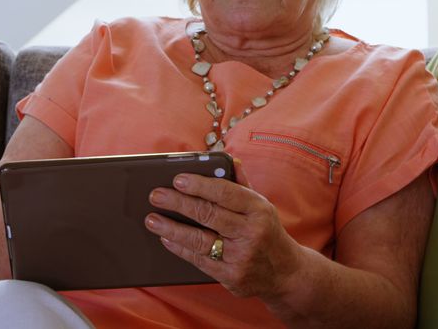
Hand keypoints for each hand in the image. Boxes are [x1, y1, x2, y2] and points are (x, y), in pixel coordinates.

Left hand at [144, 160, 302, 297]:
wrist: (286, 273)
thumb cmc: (267, 232)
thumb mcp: (262, 207)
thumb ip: (243, 185)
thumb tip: (230, 161)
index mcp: (259, 209)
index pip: (226, 192)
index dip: (200, 185)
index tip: (178, 179)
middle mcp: (252, 231)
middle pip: (209, 214)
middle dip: (179, 203)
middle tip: (156, 195)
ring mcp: (241, 255)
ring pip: (200, 239)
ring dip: (172, 228)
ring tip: (152, 219)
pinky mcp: (231, 276)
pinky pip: (200, 260)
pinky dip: (180, 248)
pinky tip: (166, 239)